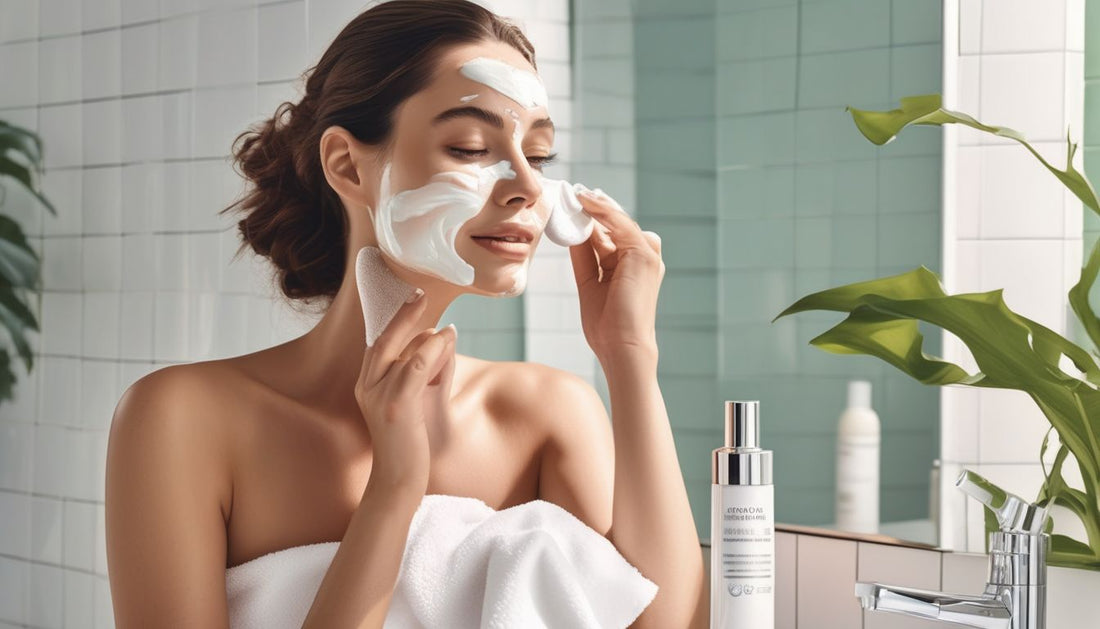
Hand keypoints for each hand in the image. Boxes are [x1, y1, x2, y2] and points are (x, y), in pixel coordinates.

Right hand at [354, 290, 456, 494]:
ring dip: (429, 339)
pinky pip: (414, 369)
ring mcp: (378, 397)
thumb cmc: (411, 442)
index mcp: (367, 384)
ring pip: (403, 353)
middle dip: (402, 314)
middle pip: (382, 340)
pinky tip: (446, 341)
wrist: (399, 480)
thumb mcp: (422, 398)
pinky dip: (431, 351)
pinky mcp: (396, 407)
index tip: (411, 299)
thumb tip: (445, 335)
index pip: (379, 344)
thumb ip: (431, 368)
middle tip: (419, 293)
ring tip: (450, 331)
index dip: (395, 320)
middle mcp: (366, 387)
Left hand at [568, 189, 664, 363]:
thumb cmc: (606, 325)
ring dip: (597, 205)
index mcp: (631, 265)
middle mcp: (642, 257)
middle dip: (594, 207)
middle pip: (615, 224)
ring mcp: (647, 254)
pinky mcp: (643, 253)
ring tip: (576, 193)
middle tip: (573, 190)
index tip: (572, 203)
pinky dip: (602, 211)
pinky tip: (585, 202)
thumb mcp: (589, 281)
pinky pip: (619, 224)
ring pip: (618, 221)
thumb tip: (574, 230)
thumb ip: (585, 255)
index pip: (610, 234)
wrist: (621, 346)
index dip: (591, 218)